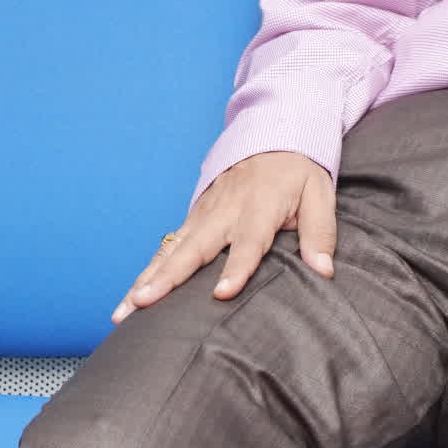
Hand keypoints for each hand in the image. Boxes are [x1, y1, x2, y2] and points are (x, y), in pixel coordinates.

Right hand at [113, 150, 337, 323]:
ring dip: (146, 281)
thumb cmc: (298, 171)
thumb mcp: (320, 193)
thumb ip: (320, 232)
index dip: (237, 268)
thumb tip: (324, 270)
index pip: (248, 241)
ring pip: (170, 252)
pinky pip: (166, 250)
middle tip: (144, 303)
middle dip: (168, 277)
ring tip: (124, 312)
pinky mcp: (193, 220)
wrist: (273, 135)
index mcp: (260, 206)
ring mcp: (204, 216)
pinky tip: (129, 300)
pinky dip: (146, 274)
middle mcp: (225, 212)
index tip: (221, 293)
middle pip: (194, 248)